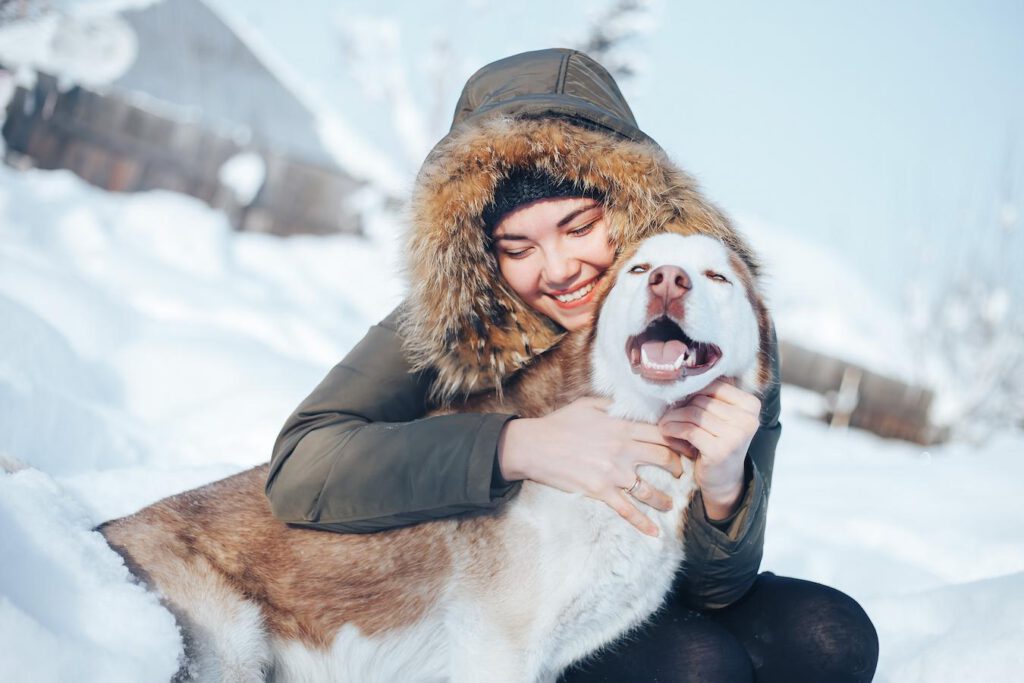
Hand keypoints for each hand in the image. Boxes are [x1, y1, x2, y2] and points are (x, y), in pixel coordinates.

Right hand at [498, 396, 682, 536]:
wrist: (534, 447)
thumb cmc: (559, 423)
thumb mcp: (589, 405)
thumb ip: (614, 406)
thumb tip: (633, 407)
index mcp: (622, 428)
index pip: (662, 434)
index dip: (679, 441)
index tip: (687, 447)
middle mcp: (623, 451)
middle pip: (664, 460)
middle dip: (678, 468)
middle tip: (680, 473)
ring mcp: (613, 474)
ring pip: (650, 490)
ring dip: (664, 499)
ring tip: (669, 503)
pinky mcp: (601, 492)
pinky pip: (627, 511)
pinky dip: (642, 524)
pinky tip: (654, 533)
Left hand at [658, 379, 760, 519]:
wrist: (723, 479)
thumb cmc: (717, 442)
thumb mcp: (721, 417)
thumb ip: (711, 397)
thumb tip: (682, 375)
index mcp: (751, 405)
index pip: (715, 385)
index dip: (694, 391)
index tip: (681, 401)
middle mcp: (748, 419)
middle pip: (702, 399)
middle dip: (680, 406)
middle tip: (668, 415)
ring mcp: (736, 435)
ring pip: (693, 413)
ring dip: (672, 418)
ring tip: (664, 424)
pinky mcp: (720, 450)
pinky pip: (688, 430)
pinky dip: (672, 429)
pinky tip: (666, 432)